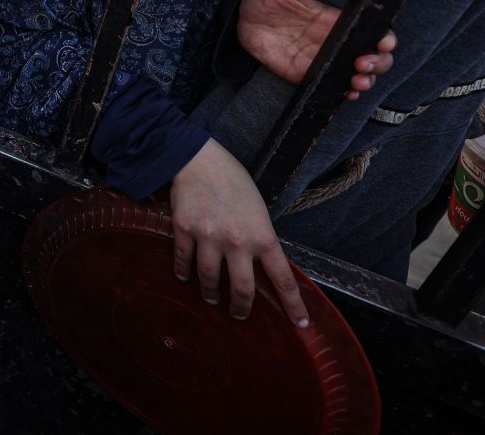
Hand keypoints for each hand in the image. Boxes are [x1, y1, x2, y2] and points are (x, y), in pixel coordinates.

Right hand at [170, 139, 310, 325]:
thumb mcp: (259, 211)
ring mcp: (209, 237)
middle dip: (242, 309)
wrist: (200, 160)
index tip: (300, 325)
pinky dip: (184, 272)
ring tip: (212, 298)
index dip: (293, 306)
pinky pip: (184, 260)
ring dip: (211, 294)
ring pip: (209, 279)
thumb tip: (261, 265)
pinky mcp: (184, 230)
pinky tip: (185, 277)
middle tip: (240, 315)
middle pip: (243, 289)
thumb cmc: (235, 182)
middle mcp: (238, 242)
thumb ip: (261, 238)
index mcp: (263, 236)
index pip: (283, 279)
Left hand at [237, 0, 394, 99]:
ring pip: (359, 75)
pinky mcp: (309, 75)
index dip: (384, 37)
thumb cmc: (265, 1)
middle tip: (363, 64)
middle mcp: (337, 42)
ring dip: (365, 82)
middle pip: (376, 57)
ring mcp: (326, 61)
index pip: (372, 29)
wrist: (244, 22)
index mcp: (336, 20)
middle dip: (379, 63)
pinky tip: (344, 96)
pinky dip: (342, 96)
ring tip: (356, 83)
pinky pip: (333, 89)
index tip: (383, 43)